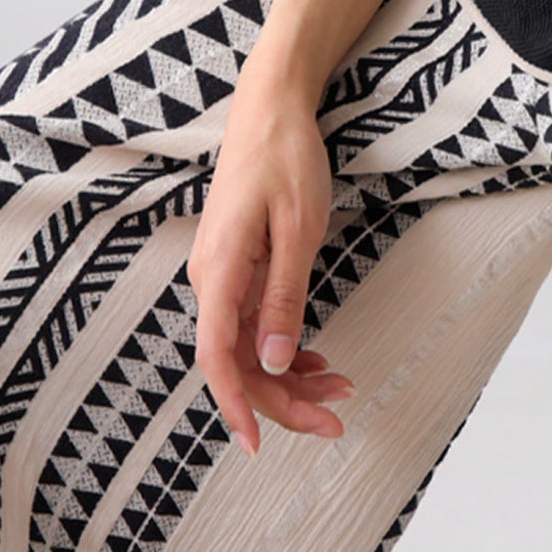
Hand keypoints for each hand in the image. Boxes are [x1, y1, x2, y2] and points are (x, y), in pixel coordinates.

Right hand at [187, 69, 353, 458]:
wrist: (271, 107)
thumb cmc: (285, 157)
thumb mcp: (297, 227)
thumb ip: (283, 296)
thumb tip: (272, 360)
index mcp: (218, 272)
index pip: (217, 358)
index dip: (237, 406)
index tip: (259, 444)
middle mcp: (212, 280)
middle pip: (238, 361)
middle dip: (284, 397)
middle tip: (336, 419)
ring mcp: (224, 274)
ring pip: (248, 344)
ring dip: (290, 373)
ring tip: (339, 387)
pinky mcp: (238, 265)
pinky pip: (254, 320)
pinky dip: (285, 343)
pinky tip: (316, 356)